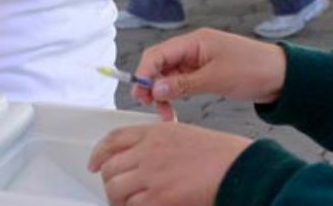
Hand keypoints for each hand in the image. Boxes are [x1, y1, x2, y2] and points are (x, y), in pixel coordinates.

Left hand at [88, 122, 251, 205]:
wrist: (237, 169)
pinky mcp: (158, 198)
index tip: (95, 163)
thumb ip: (158, 143)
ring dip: (119, 201)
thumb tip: (141, 158)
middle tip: (117, 192)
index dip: (99, 153)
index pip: (113, 139)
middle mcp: (147, 152)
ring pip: (115, 190)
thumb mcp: (183, 136)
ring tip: (130, 204)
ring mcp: (150, 175)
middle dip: (109, 182)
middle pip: (109, 168)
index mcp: (154, 133)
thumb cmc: (219, 154)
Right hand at [129, 29, 286, 119]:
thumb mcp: (216, 78)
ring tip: (164, 113)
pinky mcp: (205, 73)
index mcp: (195, 42)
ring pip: (169, 75)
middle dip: (151, 84)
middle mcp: (193, 49)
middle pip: (161, 64)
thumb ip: (184, 83)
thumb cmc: (254, 68)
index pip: (158, 53)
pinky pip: (181, 82)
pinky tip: (174, 107)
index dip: (145, 72)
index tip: (140, 92)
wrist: (281, 77)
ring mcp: (199, 61)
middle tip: (148, 105)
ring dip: (163, 93)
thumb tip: (156, 88)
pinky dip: (175, 95)